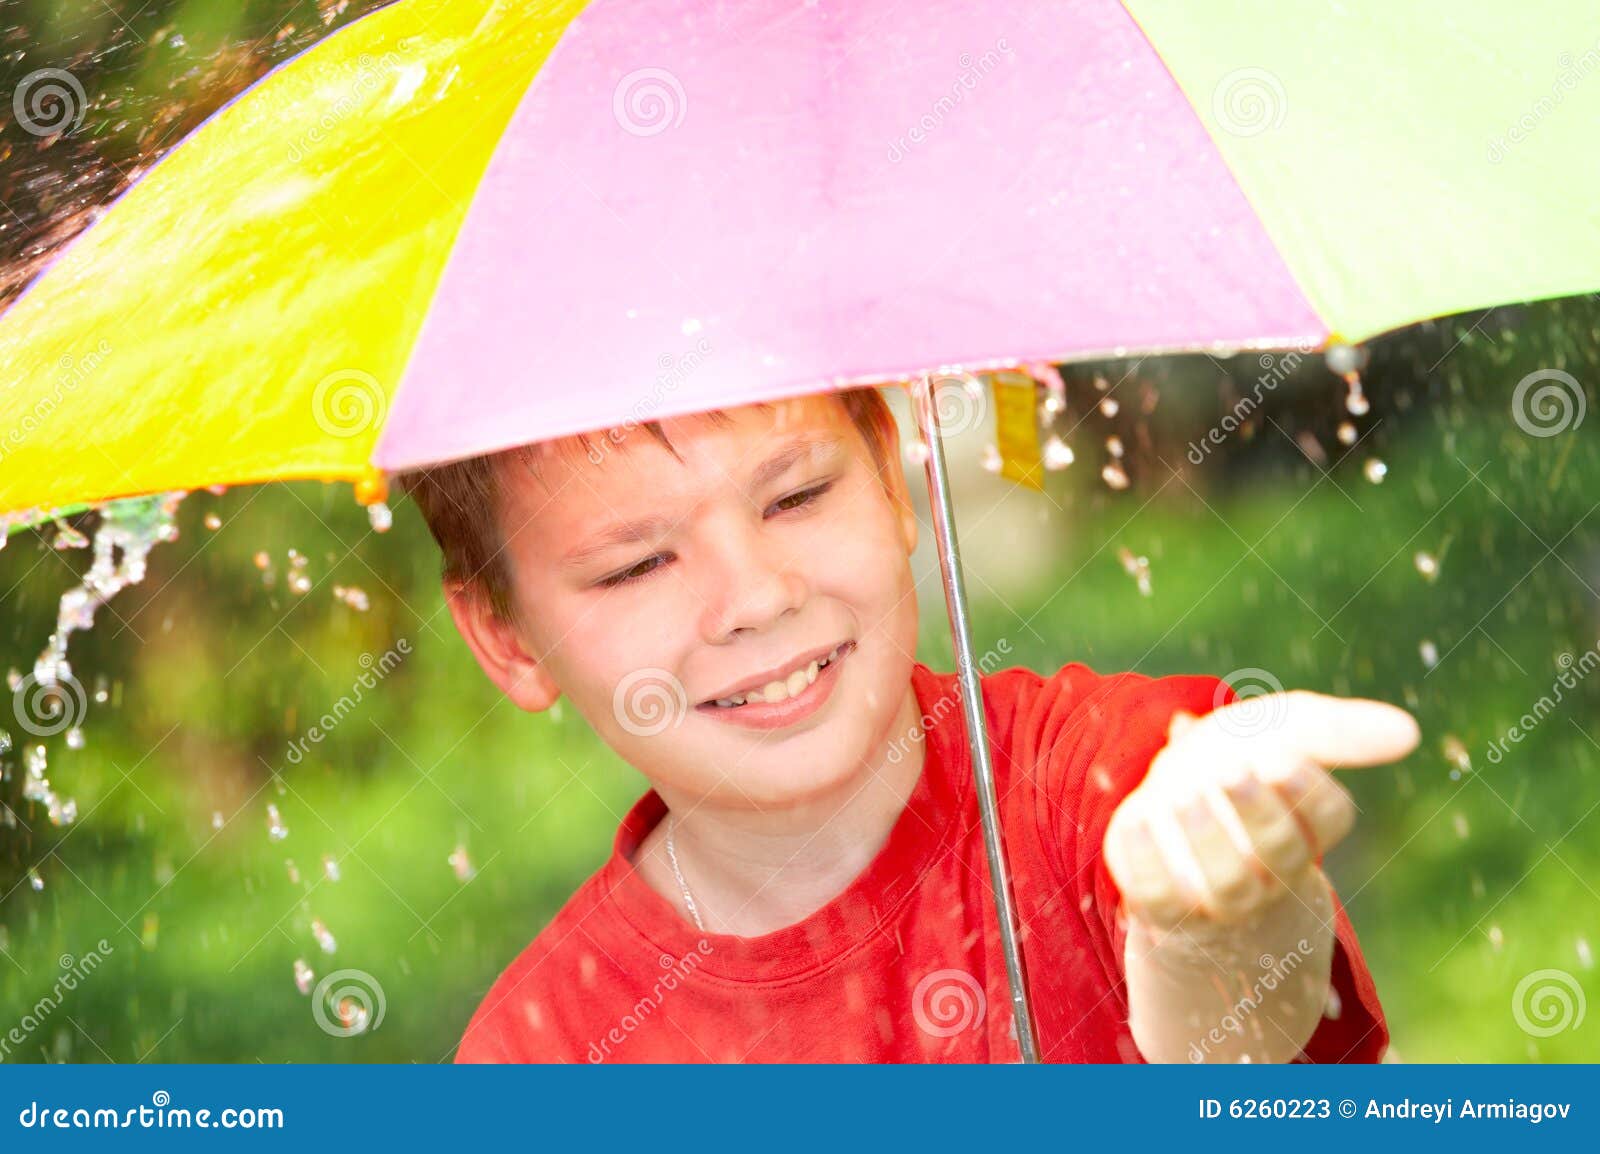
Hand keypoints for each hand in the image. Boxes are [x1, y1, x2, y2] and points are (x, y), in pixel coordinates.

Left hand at [1103, 690, 1418, 927]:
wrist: (1172, 803)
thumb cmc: (1240, 762)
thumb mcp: (1282, 731)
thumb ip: (1339, 730)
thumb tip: (1411, 732)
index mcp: (1306, 824)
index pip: (1329, 817)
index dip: (1307, 792)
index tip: (1281, 757)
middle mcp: (1270, 869)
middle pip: (1280, 854)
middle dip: (1258, 814)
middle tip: (1234, 771)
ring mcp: (1218, 895)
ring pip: (1226, 885)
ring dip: (1207, 839)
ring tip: (1184, 794)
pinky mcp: (1163, 904)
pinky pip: (1158, 897)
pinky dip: (1147, 862)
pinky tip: (1137, 820)